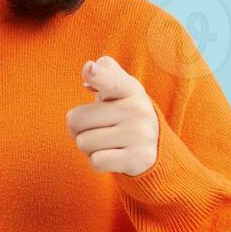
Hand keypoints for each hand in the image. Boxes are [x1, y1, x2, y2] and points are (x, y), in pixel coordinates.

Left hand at [65, 56, 158, 176]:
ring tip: (107, 142)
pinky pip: (96, 162)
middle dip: (79, 128)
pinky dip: (98, 161)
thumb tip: (89, 72)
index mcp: (130, 88)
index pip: (110, 80)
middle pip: (76, 120)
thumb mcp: (117, 87)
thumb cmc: (123, 111)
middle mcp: (137, 109)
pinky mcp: (139, 158)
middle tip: (98, 128)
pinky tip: (113, 155)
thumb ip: (102, 71)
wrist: (154, 145)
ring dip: (89, 147)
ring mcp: (140, 135)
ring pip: (83, 143)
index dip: (97, 75)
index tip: (90, 69)